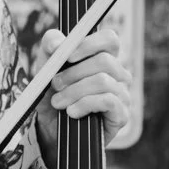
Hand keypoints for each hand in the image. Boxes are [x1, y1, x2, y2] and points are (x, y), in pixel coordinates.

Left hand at [34, 28, 132, 168]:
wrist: (51, 128)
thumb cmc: (53, 93)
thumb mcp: (46, 67)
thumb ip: (50, 48)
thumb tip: (56, 42)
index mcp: (103, 57)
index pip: (110, 39)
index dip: (89, 44)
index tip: (66, 55)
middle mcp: (118, 74)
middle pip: (104, 61)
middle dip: (73, 73)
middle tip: (54, 84)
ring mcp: (122, 94)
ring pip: (103, 81)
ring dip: (74, 91)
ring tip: (57, 102)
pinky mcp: (121, 114)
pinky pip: (107, 100)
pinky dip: (84, 104)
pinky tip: (72, 112)